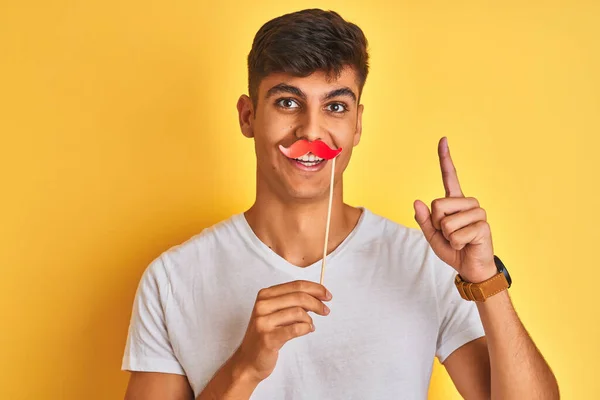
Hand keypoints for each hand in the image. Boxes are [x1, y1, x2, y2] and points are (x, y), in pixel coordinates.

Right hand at [233, 280, 331, 382]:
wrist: (248, 360)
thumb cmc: (267, 334)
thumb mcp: (276, 312)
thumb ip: (292, 302)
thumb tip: (318, 294)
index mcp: (265, 295)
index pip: (296, 285)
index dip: (315, 288)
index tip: (327, 295)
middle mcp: (262, 305)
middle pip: (299, 297)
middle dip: (317, 303)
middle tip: (326, 311)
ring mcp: (263, 321)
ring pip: (298, 312)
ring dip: (309, 319)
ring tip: (310, 325)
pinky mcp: (268, 338)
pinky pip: (296, 329)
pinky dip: (306, 328)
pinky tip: (307, 330)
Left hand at [413, 137, 496, 282]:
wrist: (470, 267)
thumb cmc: (453, 249)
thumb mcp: (432, 235)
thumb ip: (423, 220)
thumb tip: (417, 202)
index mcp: (455, 202)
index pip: (449, 176)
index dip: (445, 158)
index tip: (443, 139)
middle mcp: (468, 203)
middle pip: (437, 205)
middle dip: (436, 224)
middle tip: (449, 234)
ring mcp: (477, 213)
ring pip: (446, 221)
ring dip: (447, 236)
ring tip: (459, 239)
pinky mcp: (483, 225)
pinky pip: (456, 234)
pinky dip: (455, 244)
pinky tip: (466, 244)